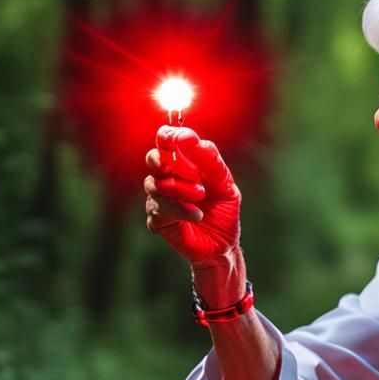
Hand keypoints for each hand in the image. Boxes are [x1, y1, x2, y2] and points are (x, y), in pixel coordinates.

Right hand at [143, 126, 241, 265]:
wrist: (224, 244)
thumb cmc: (222, 210)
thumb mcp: (225, 184)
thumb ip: (212, 163)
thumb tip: (198, 141)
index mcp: (182, 164)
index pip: (167, 141)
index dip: (169, 135)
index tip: (180, 137)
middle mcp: (166, 178)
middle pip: (153, 159)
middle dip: (167, 160)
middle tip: (190, 170)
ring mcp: (159, 199)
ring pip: (155, 184)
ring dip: (180, 188)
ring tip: (201, 195)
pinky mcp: (157, 220)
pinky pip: (159, 208)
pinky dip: (180, 209)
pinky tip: (197, 214)